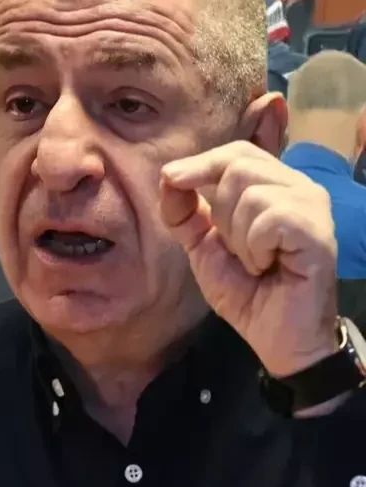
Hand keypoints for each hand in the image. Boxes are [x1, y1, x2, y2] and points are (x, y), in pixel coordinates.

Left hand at [160, 141, 337, 375]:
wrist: (275, 336)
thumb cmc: (245, 289)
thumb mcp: (202, 246)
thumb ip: (184, 211)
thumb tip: (169, 175)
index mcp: (273, 185)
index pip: (236, 151)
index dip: (200, 163)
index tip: (171, 179)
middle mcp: (298, 187)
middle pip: (239, 165)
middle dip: (219, 212)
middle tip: (235, 248)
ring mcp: (312, 206)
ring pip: (251, 193)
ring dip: (238, 237)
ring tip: (255, 261)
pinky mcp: (318, 230)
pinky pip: (268, 219)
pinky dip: (255, 248)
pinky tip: (268, 265)